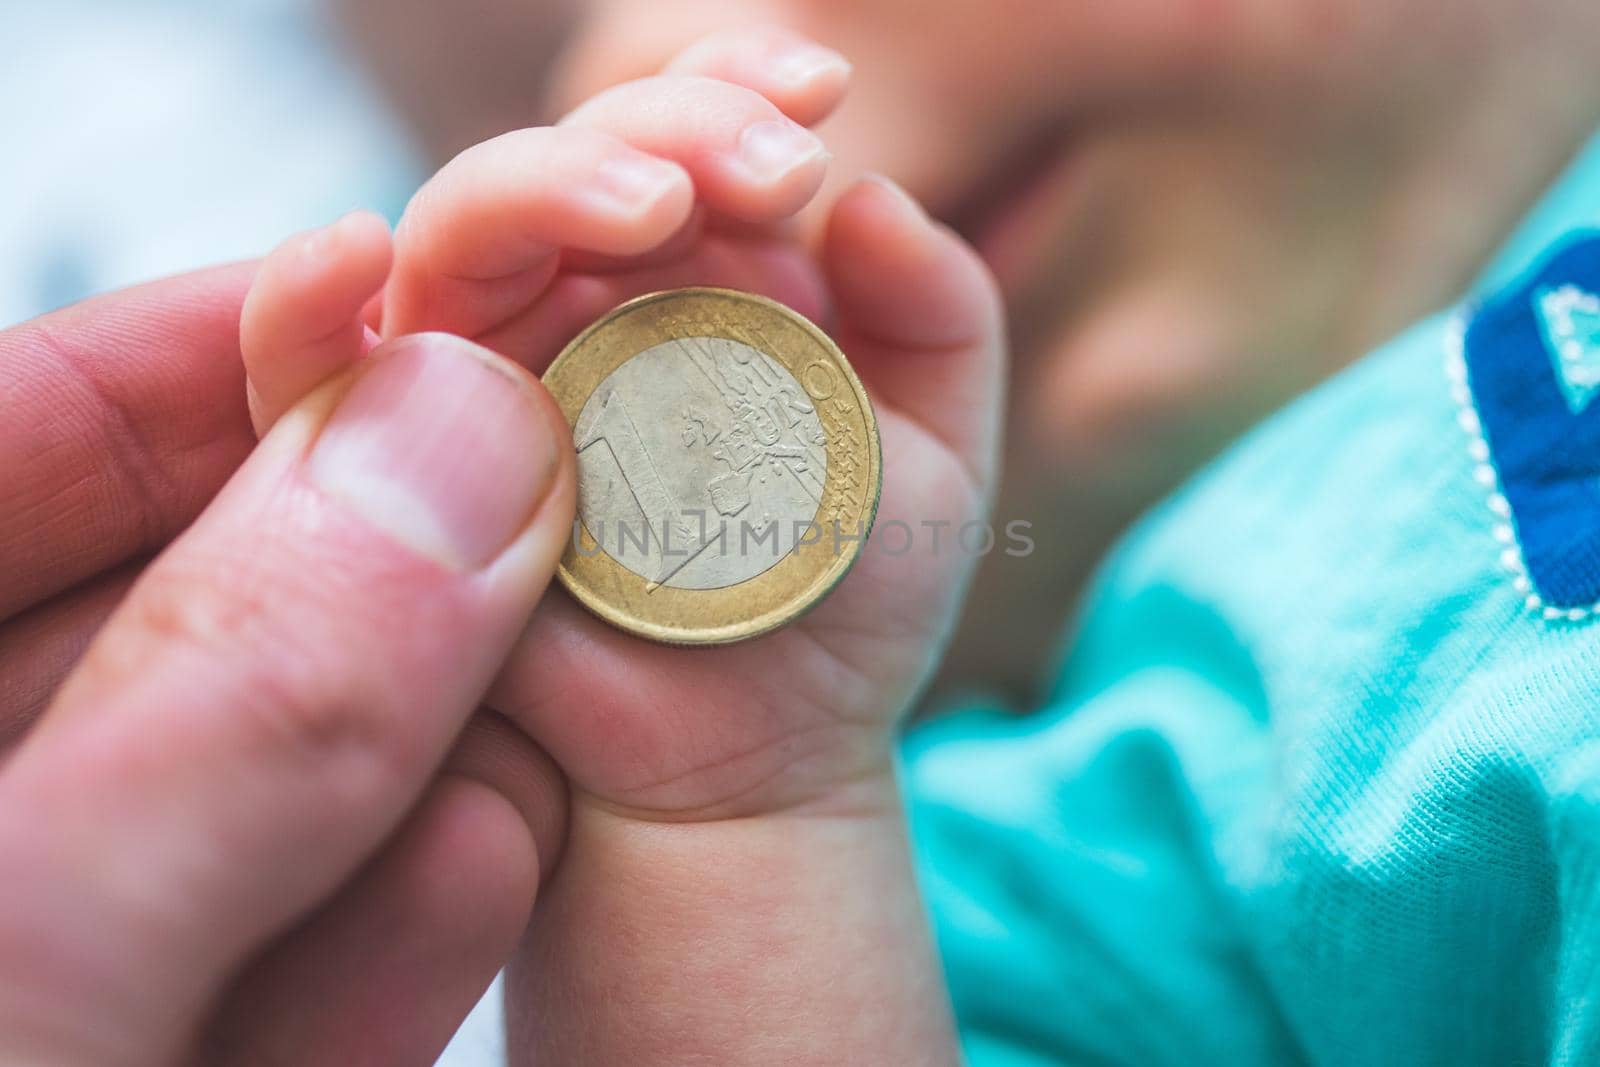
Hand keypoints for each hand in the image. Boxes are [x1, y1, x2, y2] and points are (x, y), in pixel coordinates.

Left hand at [0, 275, 574, 1065]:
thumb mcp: (28, 963)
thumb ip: (239, 704)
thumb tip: (460, 439)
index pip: (11, 442)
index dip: (191, 353)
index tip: (378, 289)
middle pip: (164, 615)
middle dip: (355, 560)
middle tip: (525, 477)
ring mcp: (47, 967)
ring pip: (244, 798)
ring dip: (408, 737)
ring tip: (533, 669)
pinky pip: (265, 977)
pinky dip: (382, 922)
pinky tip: (484, 857)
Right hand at [241, 27, 999, 1062]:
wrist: (752, 769)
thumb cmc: (834, 607)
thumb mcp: (931, 461)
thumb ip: (940, 320)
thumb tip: (878, 196)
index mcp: (688, 279)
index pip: (676, 140)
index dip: (730, 89)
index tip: (818, 96)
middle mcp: (572, 310)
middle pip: (570, 165)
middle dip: (665, 133)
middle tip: (773, 171)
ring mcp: (475, 382)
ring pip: (460, 234)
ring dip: (542, 190)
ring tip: (657, 212)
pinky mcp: (386, 473)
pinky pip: (310, 374)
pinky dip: (302, 308)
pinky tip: (345, 256)